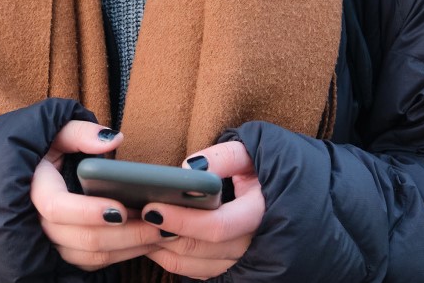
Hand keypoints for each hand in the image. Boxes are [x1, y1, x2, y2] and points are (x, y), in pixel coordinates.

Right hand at [31, 120, 163, 270]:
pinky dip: (123, 255)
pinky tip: (147, 241)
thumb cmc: (49, 149)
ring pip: (93, 255)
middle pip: (83, 238)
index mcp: (36, 188)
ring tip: (161, 232)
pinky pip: (96, 262)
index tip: (121, 210)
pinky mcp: (68, 250)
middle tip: (158, 223)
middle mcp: (40, 221)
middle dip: (125, 234)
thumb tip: (112, 140)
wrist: (37, 173)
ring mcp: (54, 241)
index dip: (87, 212)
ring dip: (130, 247)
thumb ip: (80, 133)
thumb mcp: (58, 132)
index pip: (56, 208)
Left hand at [144, 141, 264, 279]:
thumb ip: (224, 157)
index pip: (218, 226)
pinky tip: (152, 238)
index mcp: (260, 214)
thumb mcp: (252, 154)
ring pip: (195, 264)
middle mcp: (254, 244)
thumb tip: (190, 169)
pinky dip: (171, 258)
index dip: (182, 220)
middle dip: (163, 234)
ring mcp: (243, 260)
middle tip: (132, 216)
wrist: (291, 197)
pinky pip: (197, 271)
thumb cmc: (266, 171)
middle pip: (200, 248)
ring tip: (136, 225)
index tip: (152, 207)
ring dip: (162, 248)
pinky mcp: (231, 266)